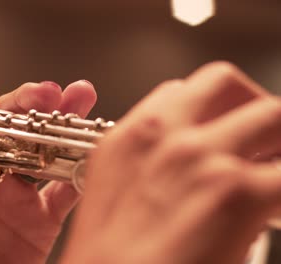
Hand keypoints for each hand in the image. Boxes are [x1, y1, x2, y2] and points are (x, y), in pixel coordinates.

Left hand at [0, 80, 96, 263]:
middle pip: (8, 127)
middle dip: (26, 104)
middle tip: (45, 93)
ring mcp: (16, 196)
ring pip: (43, 151)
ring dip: (62, 124)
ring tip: (78, 98)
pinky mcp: (40, 221)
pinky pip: (66, 194)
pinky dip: (82, 175)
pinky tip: (92, 153)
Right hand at [61, 62, 280, 263]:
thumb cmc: (110, 260)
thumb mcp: (112, 193)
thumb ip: (147, 161)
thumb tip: (184, 151)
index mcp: (130, 138)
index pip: (182, 90)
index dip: (212, 108)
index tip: (225, 128)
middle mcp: (164, 136)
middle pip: (226, 84)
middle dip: (251, 107)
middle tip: (264, 140)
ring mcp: (202, 157)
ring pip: (271, 110)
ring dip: (280, 137)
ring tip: (274, 168)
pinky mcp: (239, 191)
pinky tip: (275, 208)